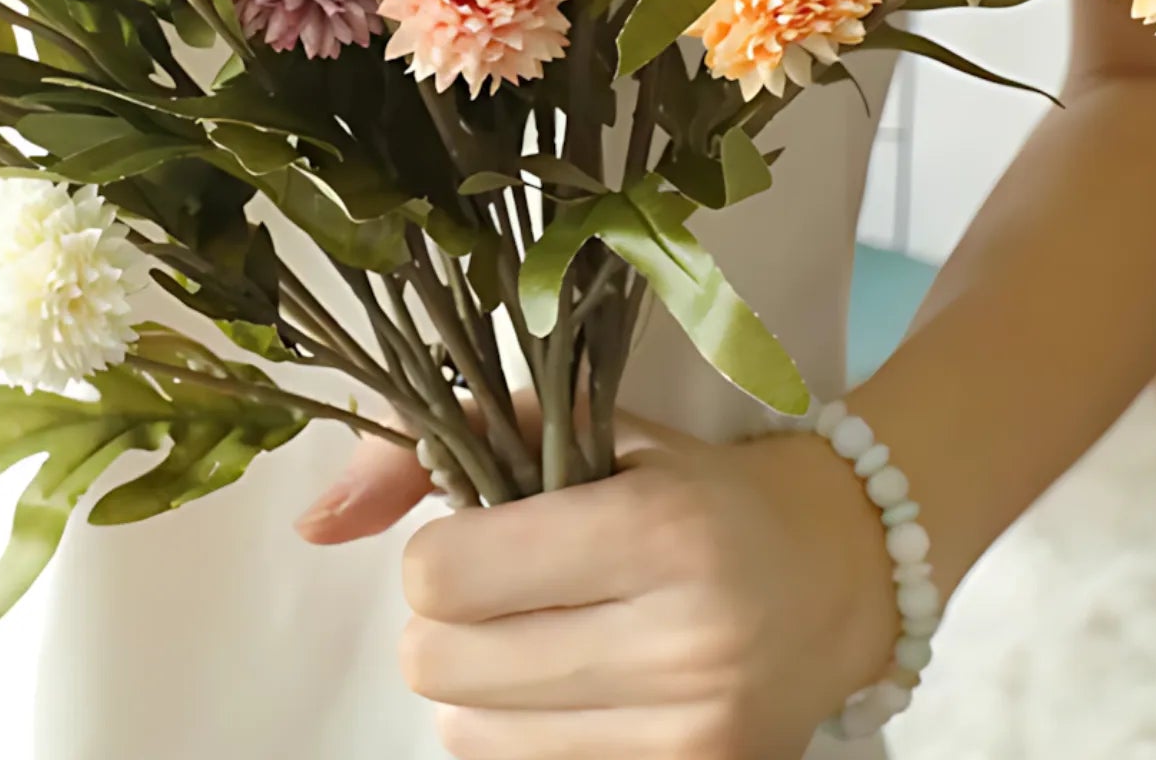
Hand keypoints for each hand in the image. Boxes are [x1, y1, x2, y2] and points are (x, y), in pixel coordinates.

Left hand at [297, 411, 898, 759]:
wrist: (841, 572)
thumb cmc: (688, 483)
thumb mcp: (577, 426)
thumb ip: (437, 443)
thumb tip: (313, 521)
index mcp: (652, 527)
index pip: (446, 575)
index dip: (437, 554)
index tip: (477, 535)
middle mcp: (682, 639)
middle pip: (442, 665)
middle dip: (446, 623)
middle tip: (501, 593)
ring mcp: (694, 734)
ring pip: (472, 736)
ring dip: (479, 687)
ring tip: (542, 640)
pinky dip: (526, 735)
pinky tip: (577, 688)